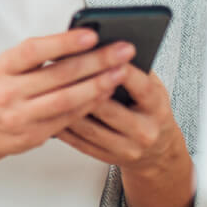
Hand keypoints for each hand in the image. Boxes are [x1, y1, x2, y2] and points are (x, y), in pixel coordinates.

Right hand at [0, 28, 136, 169]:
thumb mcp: (6, 68)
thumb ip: (37, 57)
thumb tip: (80, 42)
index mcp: (4, 67)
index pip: (35, 50)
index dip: (64, 42)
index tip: (92, 34)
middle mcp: (10, 91)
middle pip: (59, 75)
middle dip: (96, 61)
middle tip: (123, 51)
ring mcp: (21, 116)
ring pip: (67, 100)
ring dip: (98, 85)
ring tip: (120, 73)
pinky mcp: (33, 135)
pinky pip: (68, 119)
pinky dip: (90, 105)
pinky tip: (106, 94)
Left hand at [56, 58, 184, 173]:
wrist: (157, 150)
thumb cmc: (149, 110)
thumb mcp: (151, 88)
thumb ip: (134, 72)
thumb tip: (104, 49)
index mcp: (156, 108)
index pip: (141, 88)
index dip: (124, 73)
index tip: (107, 56)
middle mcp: (144, 131)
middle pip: (109, 110)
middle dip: (85, 88)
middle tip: (62, 70)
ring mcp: (125, 148)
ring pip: (90, 128)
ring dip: (67, 109)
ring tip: (50, 91)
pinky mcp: (107, 157)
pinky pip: (79, 142)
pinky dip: (63, 127)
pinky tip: (50, 113)